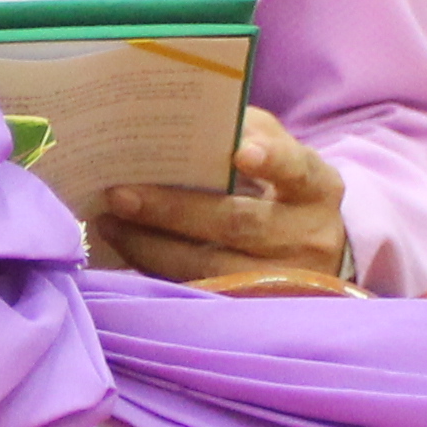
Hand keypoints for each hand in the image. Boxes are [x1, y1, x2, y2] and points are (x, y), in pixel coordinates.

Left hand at [107, 109, 351, 284]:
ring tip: (110, 222)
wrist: (314, 257)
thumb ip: (248, 133)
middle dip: (174, 209)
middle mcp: (308, 237)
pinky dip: (157, 270)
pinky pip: (197, 291)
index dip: (271, 160)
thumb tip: (183, 118)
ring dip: (152, 246)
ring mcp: (282, 281)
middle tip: (121, 194)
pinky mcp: (252, 308)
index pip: (297, 170)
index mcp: (316, 188)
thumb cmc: (284, 193)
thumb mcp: (282, 158)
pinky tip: (126, 249)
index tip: (241, 152)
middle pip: (238, 223)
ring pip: (210, 267)